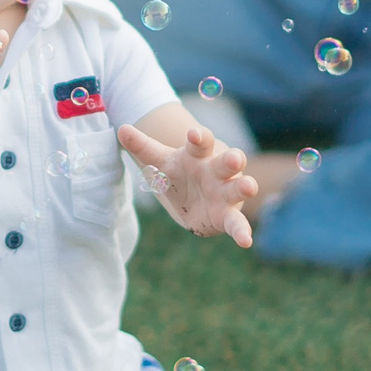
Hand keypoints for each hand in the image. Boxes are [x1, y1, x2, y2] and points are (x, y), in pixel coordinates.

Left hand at [119, 120, 258, 245]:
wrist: (191, 198)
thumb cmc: (178, 173)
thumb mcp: (159, 161)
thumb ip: (142, 147)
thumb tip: (121, 129)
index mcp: (199, 155)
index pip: (202, 142)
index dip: (199, 137)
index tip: (194, 133)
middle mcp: (216, 171)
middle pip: (227, 162)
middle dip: (233, 159)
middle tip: (235, 158)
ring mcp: (225, 193)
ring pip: (238, 188)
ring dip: (244, 187)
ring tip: (248, 187)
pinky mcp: (227, 216)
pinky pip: (237, 223)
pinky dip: (242, 231)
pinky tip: (246, 241)